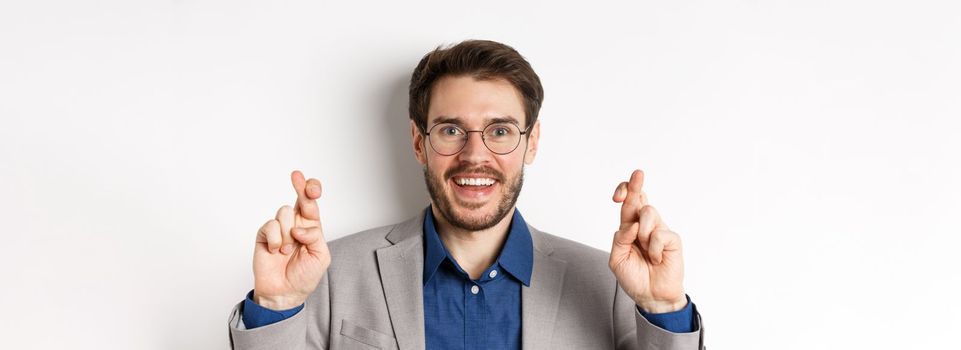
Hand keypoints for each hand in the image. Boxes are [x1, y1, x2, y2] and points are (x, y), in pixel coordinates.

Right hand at [252, 170, 330, 309]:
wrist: (284, 293)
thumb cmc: (304, 276)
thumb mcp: (320, 256)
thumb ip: (315, 237)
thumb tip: (299, 227)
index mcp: (310, 227)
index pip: (311, 204)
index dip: (311, 191)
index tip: (311, 186)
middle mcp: (295, 224)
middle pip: (298, 198)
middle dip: (300, 186)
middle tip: (297, 176)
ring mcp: (279, 229)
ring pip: (284, 212)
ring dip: (288, 233)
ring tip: (288, 250)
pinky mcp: (264, 235)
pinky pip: (270, 226)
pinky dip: (276, 240)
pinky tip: (277, 251)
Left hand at [609, 170, 686, 312]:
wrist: (651, 296)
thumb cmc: (634, 277)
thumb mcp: (617, 259)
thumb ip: (619, 240)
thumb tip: (632, 224)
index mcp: (630, 227)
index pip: (627, 203)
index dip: (624, 193)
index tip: (617, 195)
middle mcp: (645, 225)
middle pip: (640, 198)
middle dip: (635, 185)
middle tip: (638, 173)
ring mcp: (660, 230)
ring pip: (649, 212)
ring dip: (643, 233)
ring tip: (645, 251)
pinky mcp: (672, 239)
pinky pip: (660, 234)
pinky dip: (654, 249)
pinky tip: (656, 259)